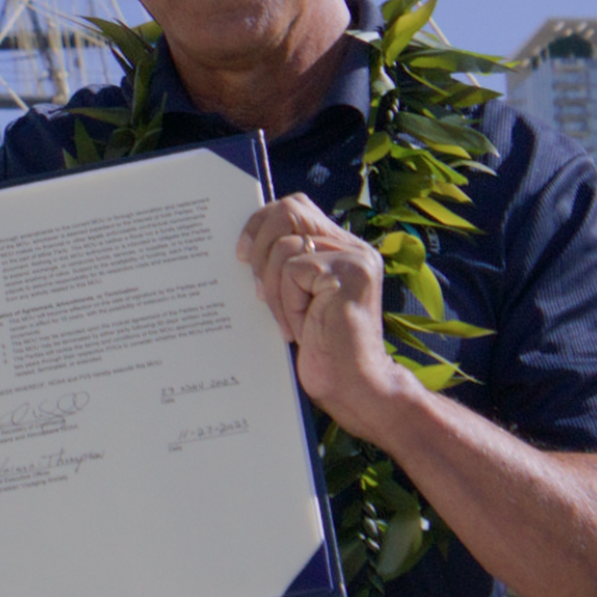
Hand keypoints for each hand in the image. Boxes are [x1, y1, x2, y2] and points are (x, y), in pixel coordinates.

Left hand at [238, 196, 416, 435]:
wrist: (354, 387)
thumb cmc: (324, 350)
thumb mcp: (299, 299)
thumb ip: (286, 267)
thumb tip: (245, 246)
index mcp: (342, 248)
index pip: (295, 209)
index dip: (261, 222)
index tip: (241, 253)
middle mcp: (353, 247)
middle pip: (289, 211)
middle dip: (260, 244)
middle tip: (255, 286)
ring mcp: (354, 258)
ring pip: (284, 247)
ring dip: (275, 290)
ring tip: (290, 323)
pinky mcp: (347, 273)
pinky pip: (292, 271)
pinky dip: (287, 303)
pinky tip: (301, 329)